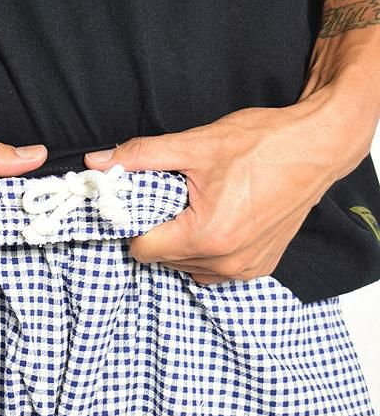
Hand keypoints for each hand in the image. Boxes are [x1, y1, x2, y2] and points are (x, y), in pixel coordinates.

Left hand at [85, 98, 349, 284]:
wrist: (318, 147)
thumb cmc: (262, 144)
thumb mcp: (195, 144)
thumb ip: (141, 156)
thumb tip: (97, 162)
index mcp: (206, 235)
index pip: (143, 250)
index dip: (134, 226)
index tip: (139, 207)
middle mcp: (226, 261)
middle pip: (164, 260)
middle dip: (159, 232)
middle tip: (168, 202)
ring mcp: (246, 268)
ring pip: (188, 268)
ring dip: (182, 245)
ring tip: (194, 211)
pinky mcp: (261, 266)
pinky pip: (215, 270)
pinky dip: (206, 252)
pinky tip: (215, 223)